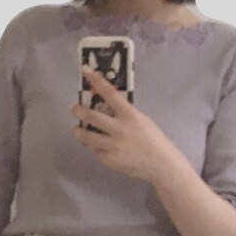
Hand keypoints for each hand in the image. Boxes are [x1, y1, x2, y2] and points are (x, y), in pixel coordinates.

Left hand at [70, 65, 171, 184]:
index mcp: (130, 115)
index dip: (96, 80)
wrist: (161, 165)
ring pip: (88, 136)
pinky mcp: (109, 160)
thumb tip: (108, 108)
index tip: (85, 71)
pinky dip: (95, 148)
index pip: (110, 93)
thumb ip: (125, 114)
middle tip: (74, 108)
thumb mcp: (142, 121)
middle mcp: (119, 129)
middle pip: (92, 116)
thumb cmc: (154, 140)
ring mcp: (112, 146)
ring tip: (77, 130)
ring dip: (79, 132)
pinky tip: (97, 147)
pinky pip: (96, 151)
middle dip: (79, 111)